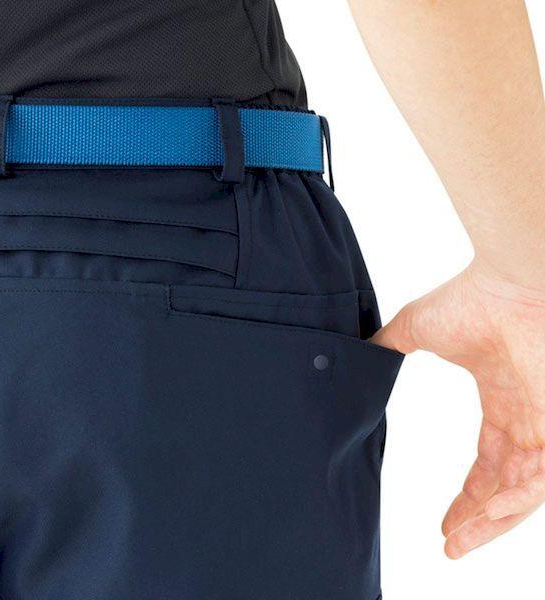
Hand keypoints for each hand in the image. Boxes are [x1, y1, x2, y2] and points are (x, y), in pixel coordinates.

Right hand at [372, 261, 544, 558]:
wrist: (511, 280)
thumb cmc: (470, 298)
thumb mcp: (416, 330)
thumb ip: (387, 347)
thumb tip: (355, 358)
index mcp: (503, 400)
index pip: (489, 461)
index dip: (468, 493)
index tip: (443, 520)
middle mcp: (527, 418)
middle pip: (506, 486)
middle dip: (478, 519)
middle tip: (450, 546)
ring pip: (525, 492)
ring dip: (493, 521)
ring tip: (459, 542)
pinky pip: (541, 480)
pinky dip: (514, 503)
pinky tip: (485, 515)